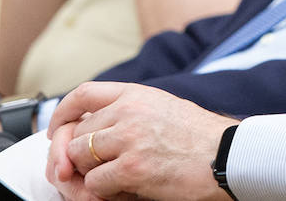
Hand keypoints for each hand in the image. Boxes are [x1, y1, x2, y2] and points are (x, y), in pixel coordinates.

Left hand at [46, 82, 235, 200]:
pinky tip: (124, 190)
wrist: (228, 157)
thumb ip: (130, 111)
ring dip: (90, 175)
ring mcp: (129, 139)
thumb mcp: (163, 108)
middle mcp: (128, 111)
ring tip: (111, 181)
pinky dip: (104, 193)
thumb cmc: (201, 138)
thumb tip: (93, 129)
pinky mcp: (132, 168)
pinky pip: (94, 184)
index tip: (58, 131)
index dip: (63, 114)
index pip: (84, 94)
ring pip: (79, 158)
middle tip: (83, 172)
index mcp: (136, 94)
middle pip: (76, 133)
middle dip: (74, 157)